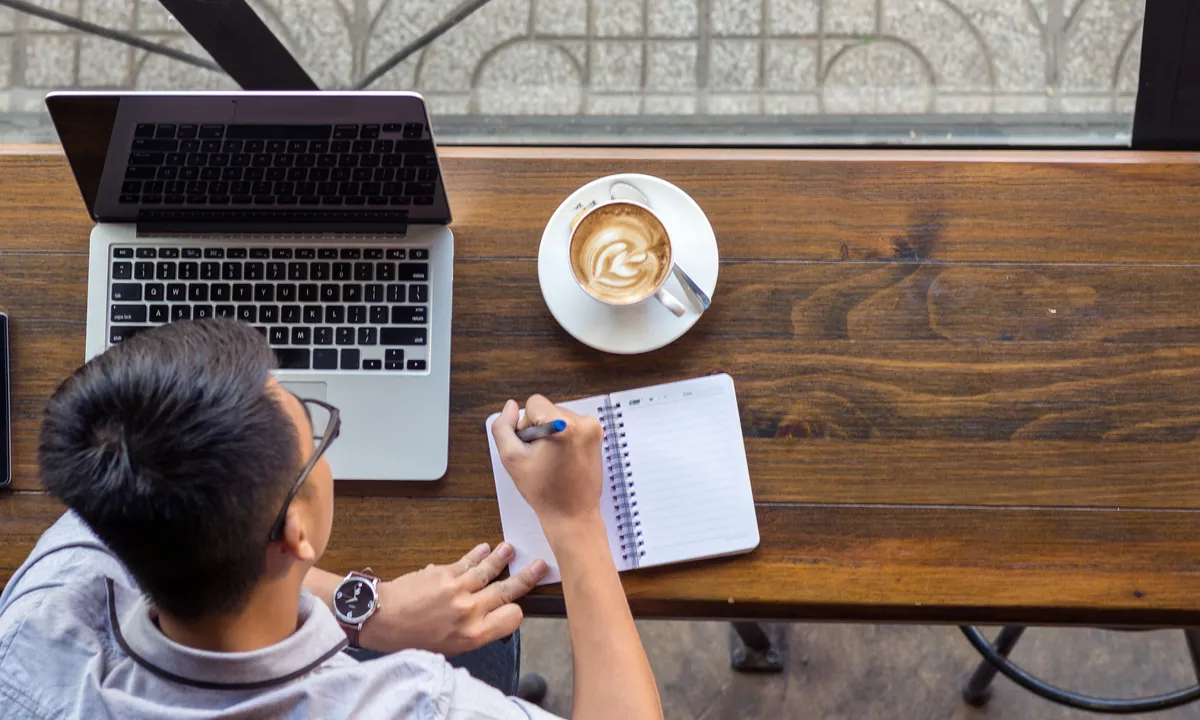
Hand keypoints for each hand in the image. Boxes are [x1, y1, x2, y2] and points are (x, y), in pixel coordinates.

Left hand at [359, 542, 546, 655]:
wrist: (381, 619)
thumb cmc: (410, 638)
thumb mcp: (447, 648)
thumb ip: (471, 633)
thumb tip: (487, 618)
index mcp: (473, 634)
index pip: (512, 618)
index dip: (516, 611)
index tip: (517, 605)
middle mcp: (470, 610)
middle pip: (506, 591)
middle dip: (526, 577)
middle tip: (540, 565)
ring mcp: (458, 589)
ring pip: (489, 570)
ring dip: (503, 558)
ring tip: (511, 549)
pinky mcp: (444, 572)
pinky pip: (468, 561)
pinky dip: (478, 554)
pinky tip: (485, 548)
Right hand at [490, 395, 605, 535]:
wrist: (573, 515)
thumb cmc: (544, 491)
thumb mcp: (512, 458)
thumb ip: (503, 428)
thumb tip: (510, 406)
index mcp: (564, 426)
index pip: (534, 404)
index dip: (525, 426)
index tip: (532, 448)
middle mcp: (584, 422)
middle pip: (547, 410)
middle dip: (539, 430)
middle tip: (541, 458)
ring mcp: (594, 429)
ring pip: (558, 417)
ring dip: (551, 434)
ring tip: (553, 461)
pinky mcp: (597, 436)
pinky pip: (571, 426)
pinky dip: (564, 438)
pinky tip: (563, 459)